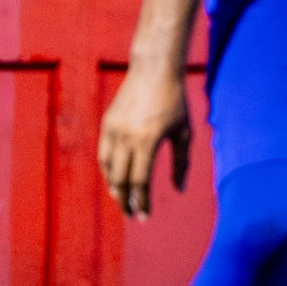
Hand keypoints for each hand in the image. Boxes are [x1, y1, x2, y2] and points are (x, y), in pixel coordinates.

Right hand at [98, 64, 189, 217]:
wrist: (153, 69)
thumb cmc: (175, 101)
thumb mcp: (184, 133)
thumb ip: (181, 163)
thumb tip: (178, 190)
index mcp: (147, 141)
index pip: (140, 181)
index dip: (142, 202)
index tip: (144, 216)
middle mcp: (126, 137)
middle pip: (120, 179)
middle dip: (124, 200)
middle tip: (130, 215)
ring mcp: (113, 129)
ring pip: (107, 168)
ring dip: (114, 187)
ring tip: (122, 199)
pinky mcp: (107, 123)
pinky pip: (103, 154)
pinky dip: (108, 170)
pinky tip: (115, 178)